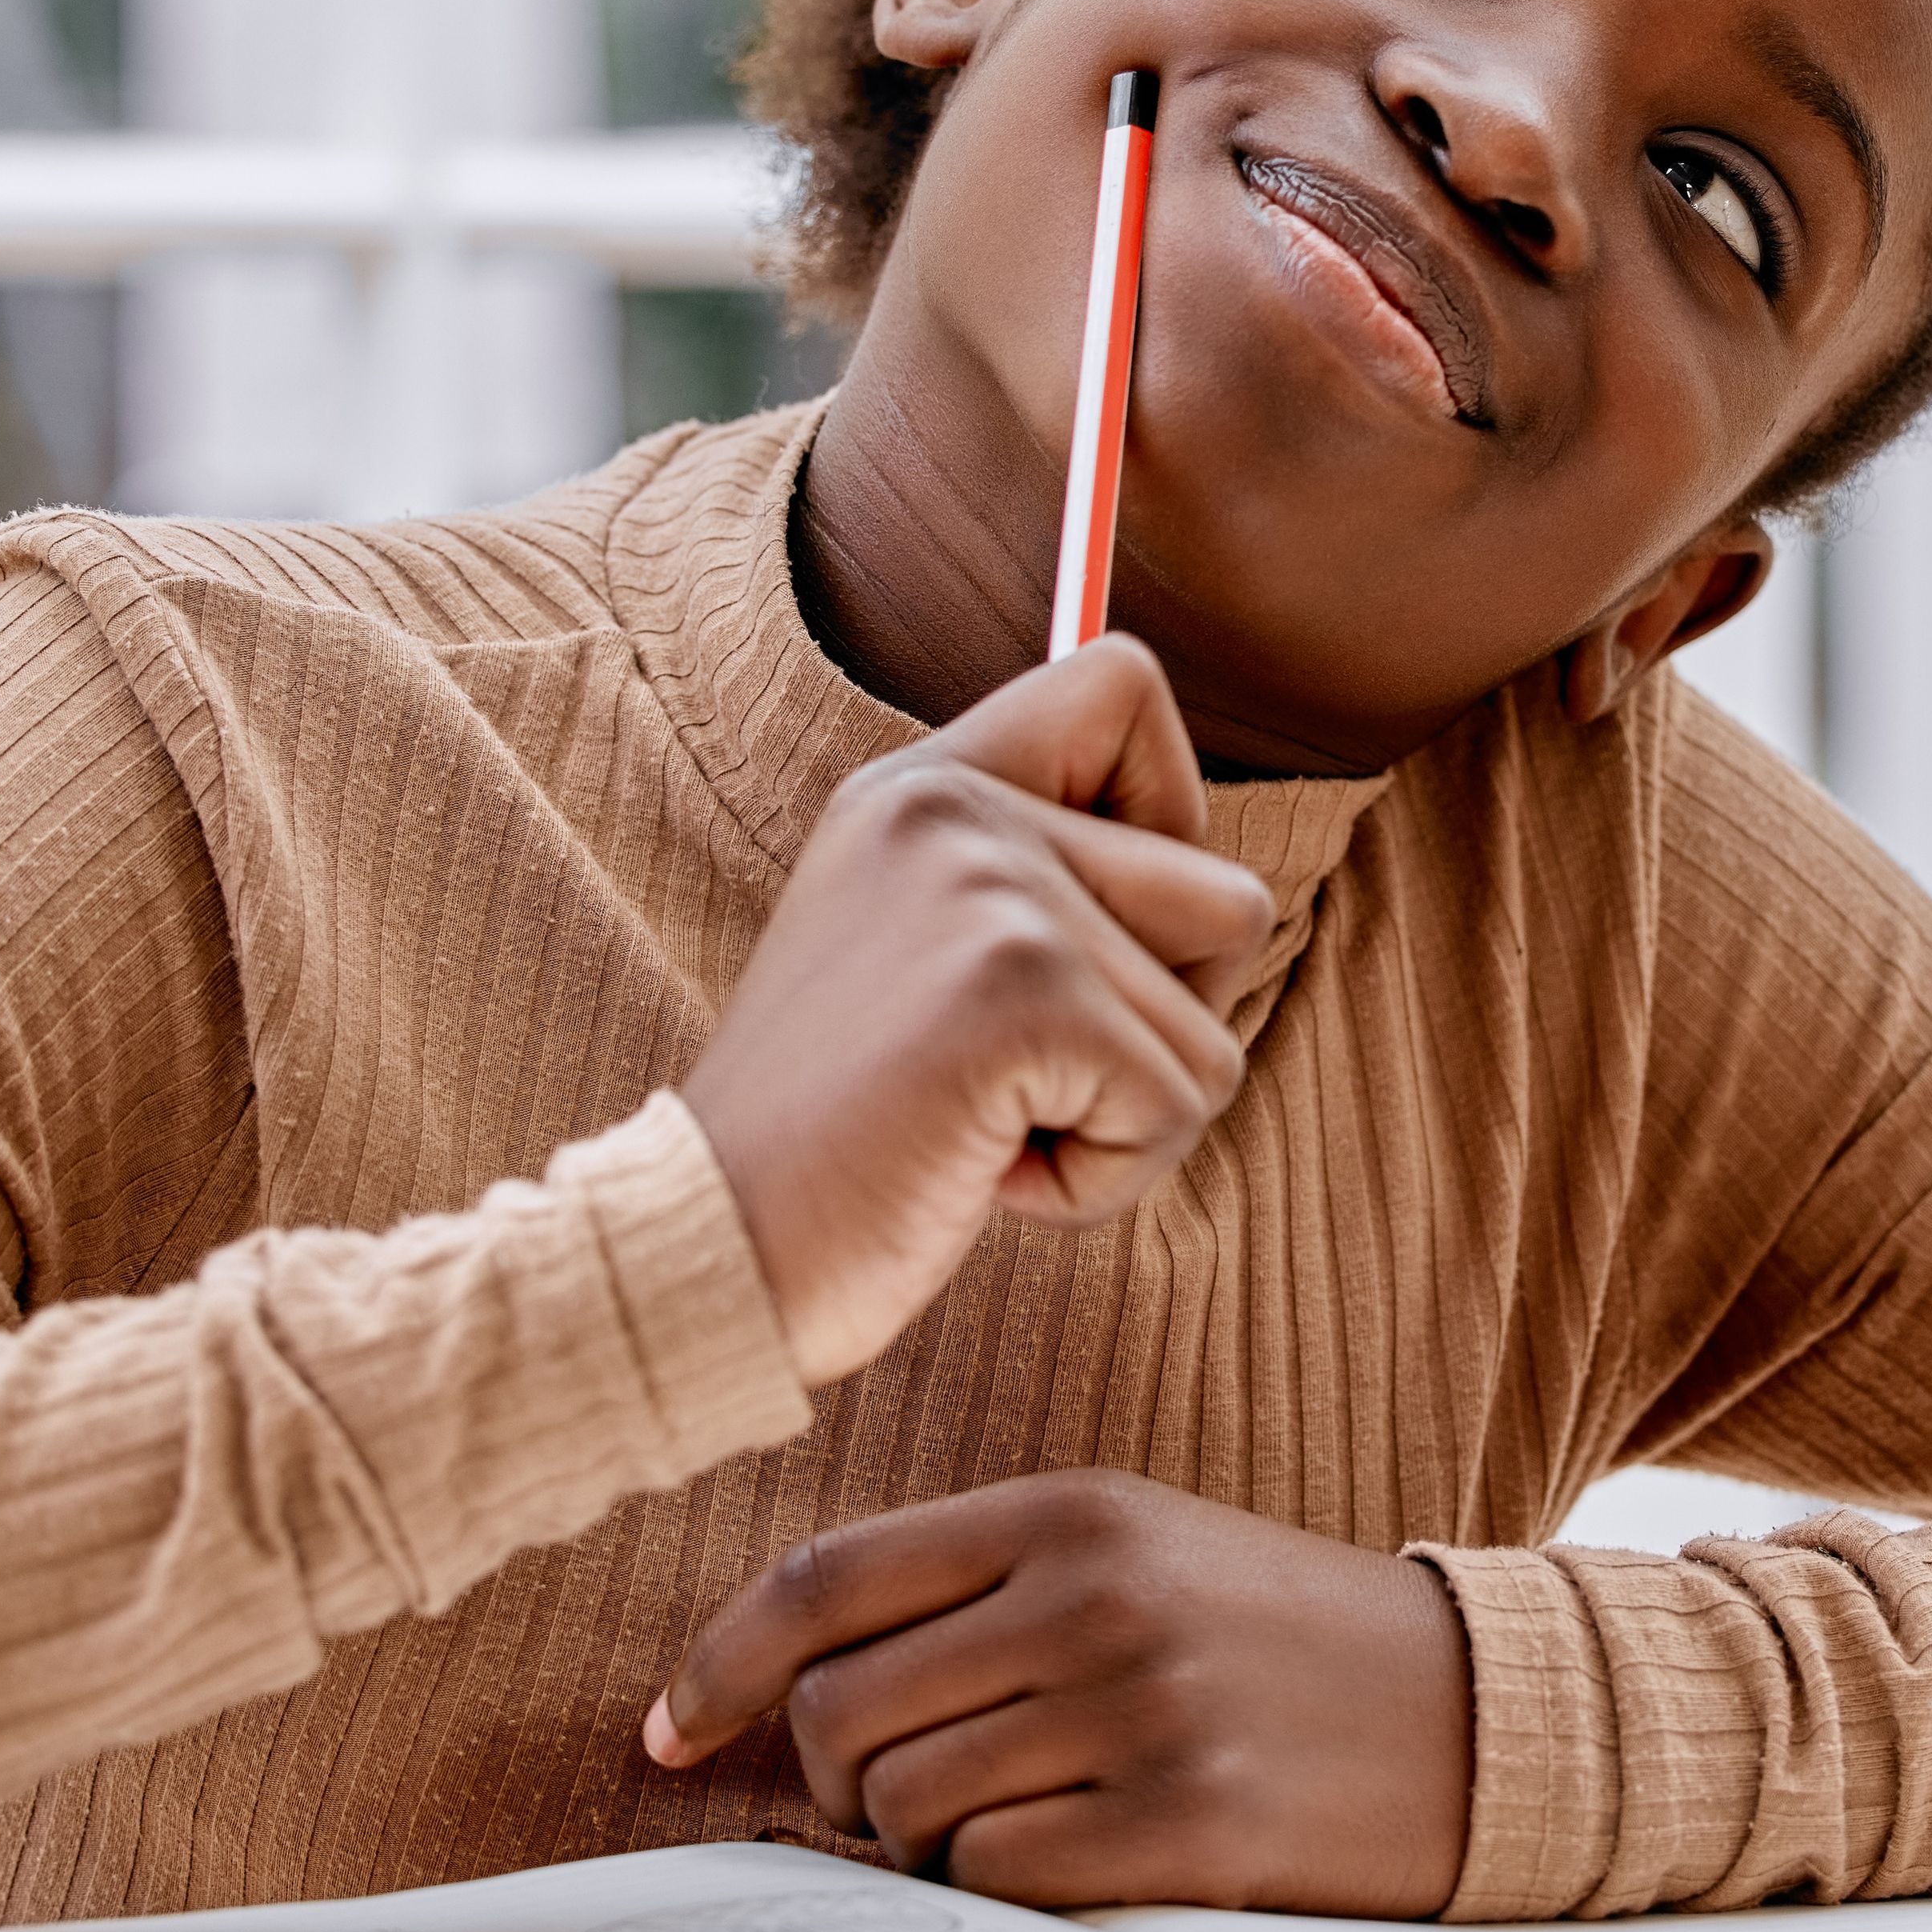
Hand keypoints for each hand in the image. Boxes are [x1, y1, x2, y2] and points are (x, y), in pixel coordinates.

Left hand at [641, 1469, 1473, 1914]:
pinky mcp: (1189, 1830)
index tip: (668, 1729)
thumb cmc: (1270, 1638)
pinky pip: (997, 1884)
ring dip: (928, 1843)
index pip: (825, 1582)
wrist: (1477, 1711)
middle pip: (841, 1715)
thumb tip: (777, 1692)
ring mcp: (1142, 1714)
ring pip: (907, 1811)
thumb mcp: (1131, 1554)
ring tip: (1026, 1817)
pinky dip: (1005, 1892)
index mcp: (1066, 1513)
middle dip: (836, 1780)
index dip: (720, 1664)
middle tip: (905, 1796)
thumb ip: (968, 1595)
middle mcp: (1094, 1600)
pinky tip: (1083, 1861)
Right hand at [680, 639, 1271, 1387]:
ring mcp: (994, 893)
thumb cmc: (833, 1141)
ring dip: (1129, 1120)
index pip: (1120, 682)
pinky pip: (1178, 1105)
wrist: (705, 1249)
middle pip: (1226, 897)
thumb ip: (1030, 887)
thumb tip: (1216, 897)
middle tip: (1023, 1079)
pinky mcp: (1022, 996)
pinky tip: (981, 1176)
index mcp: (922, 787)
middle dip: (1167, 1027)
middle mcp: (957, 809)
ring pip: (1214, 1023)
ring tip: (987, 1130)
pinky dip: (1105, 1180)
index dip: (1171, 806)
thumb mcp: (911, 957)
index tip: (1101, 929)